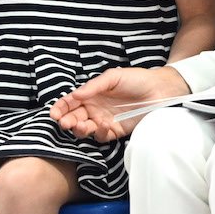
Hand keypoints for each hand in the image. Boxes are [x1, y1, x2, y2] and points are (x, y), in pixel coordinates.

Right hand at [50, 65, 189, 141]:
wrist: (160, 90)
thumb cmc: (136, 79)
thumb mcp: (113, 77)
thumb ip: (94, 86)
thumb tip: (75, 95)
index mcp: (91, 95)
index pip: (71, 103)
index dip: (61, 108)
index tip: (54, 113)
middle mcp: (95, 109)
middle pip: (75, 118)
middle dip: (67, 121)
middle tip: (65, 123)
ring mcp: (105, 121)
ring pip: (86, 130)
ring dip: (80, 129)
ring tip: (81, 125)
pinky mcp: (116, 131)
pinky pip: (103, 136)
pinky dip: (100, 133)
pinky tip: (103, 125)